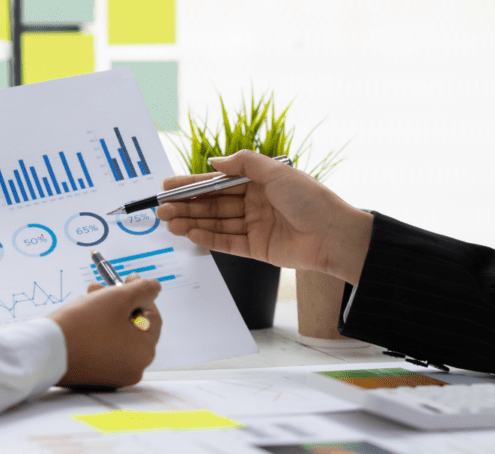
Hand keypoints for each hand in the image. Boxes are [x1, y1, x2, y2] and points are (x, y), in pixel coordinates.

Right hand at [50, 274, 161, 388]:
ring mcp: (115, 375)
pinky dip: (97, 332)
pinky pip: (104, 348)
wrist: (43, 352)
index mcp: (144, 352)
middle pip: (133, 326)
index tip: (128, 278)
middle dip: (118, 302)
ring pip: (117, 335)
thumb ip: (142, 289)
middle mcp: (134, 368)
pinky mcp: (95, 376)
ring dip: (105, 314)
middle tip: (100, 287)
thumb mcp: (117, 298)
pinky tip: (81, 318)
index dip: (141, 294)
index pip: (152, 317)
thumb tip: (155, 287)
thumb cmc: (82, 324)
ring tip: (85, 300)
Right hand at [156, 150, 374, 283]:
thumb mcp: (276, 172)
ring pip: (216, 223)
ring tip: (168, 222)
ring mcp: (254, 226)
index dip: (192, 184)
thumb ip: (243, 164)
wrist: (334, 235)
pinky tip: (189, 233)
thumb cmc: (311, 200)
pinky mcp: (257, 248)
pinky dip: (208, 238)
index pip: (218, 182)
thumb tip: (214, 163)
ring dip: (191, 222)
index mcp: (259, 182)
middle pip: (213, 204)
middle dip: (186, 206)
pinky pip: (227, 242)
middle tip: (160, 209)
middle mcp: (254, 203)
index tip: (167, 186)